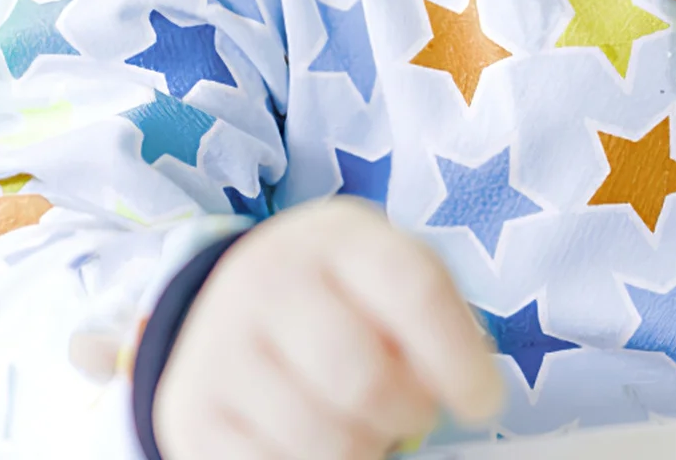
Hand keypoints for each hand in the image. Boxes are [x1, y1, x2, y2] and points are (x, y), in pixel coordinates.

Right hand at [154, 199, 502, 459]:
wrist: (229, 294)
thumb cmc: (340, 291)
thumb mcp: (388, 272)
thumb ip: (435, 317)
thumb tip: (471, 392)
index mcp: (339, 236)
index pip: (414, 291)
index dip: (459, 357)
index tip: (484, 401)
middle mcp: (271, 280)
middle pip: (365, 379)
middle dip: (408, 414)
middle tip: (414, 414)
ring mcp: (221, 347)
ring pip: (322, 441)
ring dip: (365, 451)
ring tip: (367, 428)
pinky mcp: (191, 412)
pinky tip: (315, 442)